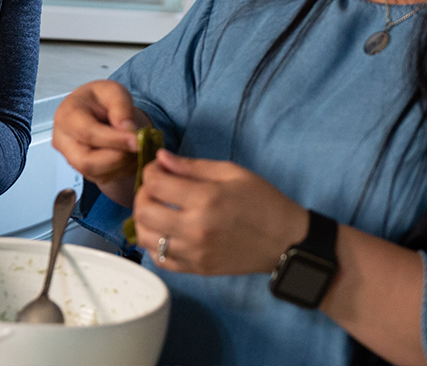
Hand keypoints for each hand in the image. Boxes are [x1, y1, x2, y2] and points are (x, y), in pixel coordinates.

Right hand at [52, 80, 144, 205]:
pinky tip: (128, 154)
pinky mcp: (82, 171)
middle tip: (139, 146)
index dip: (114, 139)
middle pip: (87, 162)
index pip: (88, 133)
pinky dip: (121, 169)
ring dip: (122, 164)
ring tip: (135, 147)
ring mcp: (70, 158)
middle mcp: (63, 140)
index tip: (137, 140)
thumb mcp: (114, 91)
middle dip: (117, 158)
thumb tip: (126, 127)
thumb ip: (120, 105)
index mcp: (67, 115)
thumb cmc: (101, 100)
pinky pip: (103, 178)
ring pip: (96, 173)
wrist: (96, 110)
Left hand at [132, 148, 308, 274]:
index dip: (151, 171)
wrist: (284, 241)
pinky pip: (159, 259)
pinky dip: (155, 243)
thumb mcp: (231, 173)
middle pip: (143, 211)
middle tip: (156, 188)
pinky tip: (165, 231)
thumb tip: (162, 157)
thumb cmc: (262, 201)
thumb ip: (193, 166)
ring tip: (158, 209)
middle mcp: (195, 228)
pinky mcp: (196, 269)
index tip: (159, 168)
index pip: (155, 183)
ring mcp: (194, 252)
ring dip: (144, 220)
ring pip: (146, 238)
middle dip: (143, 194)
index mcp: (206, 198)